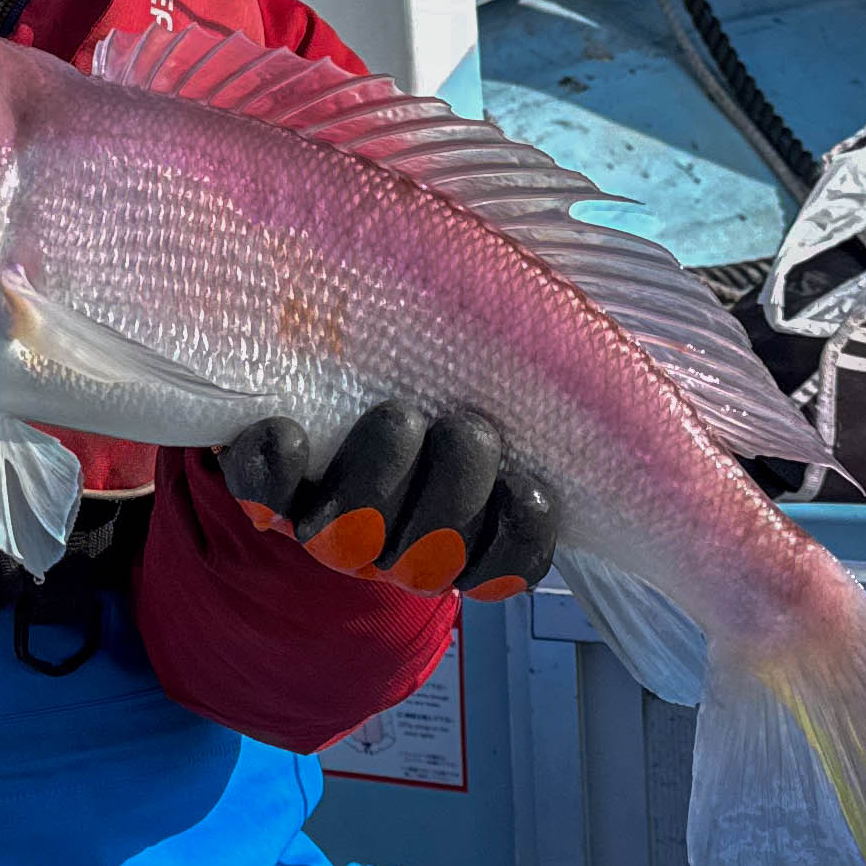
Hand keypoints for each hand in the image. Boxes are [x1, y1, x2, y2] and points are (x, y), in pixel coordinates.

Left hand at [217, 401, 557, 599]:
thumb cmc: (442, 398)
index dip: (522, 530)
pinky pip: (265, 496)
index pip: (512, 562)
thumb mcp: (504, 393)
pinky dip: (275, 464)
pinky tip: (286, 432)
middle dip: (458, 479)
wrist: (334, 419)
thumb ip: (537, 376)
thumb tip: (600, 303)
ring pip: (358, 530)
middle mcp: (399, 550)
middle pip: (437, 546)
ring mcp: (332, 532)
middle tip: (463, 426)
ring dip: (384, 467)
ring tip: (400, 416)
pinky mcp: (269, 497)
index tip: (525, 482)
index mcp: (467, 540)